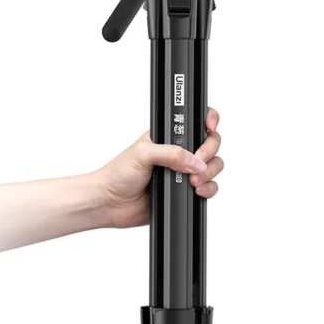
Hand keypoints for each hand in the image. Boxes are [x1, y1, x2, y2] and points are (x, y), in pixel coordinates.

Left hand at [97, 108, 223, 227]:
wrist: (110, 203)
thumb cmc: (118, 174)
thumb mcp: (142, 154)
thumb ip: (171, 153)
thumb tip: (195, 161)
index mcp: (168, 137)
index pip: (196, 121)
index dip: (209, 120)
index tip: (210, 127)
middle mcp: (179, 153)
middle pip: (210, 144)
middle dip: (209, 151)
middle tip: (199, 160)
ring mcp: (183, 172)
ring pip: (213, 166)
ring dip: (209, 172)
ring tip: (193, 181)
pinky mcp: (184, 192)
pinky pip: (208, 187)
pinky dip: (208, 189)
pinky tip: (196, 191)